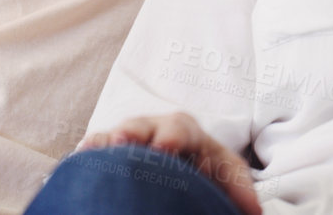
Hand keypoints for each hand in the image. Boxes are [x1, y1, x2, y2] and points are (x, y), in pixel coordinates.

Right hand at [80, 112, 261, 214]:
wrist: (186, 175)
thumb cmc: (208, 176)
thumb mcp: (226, 177)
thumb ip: (237, 189)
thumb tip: (253, 212)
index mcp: (187, 135)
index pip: (181, 128)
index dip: (173, 136)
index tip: (166, 148)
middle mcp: (154, 133)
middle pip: (143, 126)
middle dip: (134, 133)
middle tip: (123, 143)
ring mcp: (131, 143)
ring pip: (116, 137)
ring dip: (107, 143)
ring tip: (94, 151)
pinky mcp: (111, 157)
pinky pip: (96, 151)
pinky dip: (89, 155)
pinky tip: (78, 161)